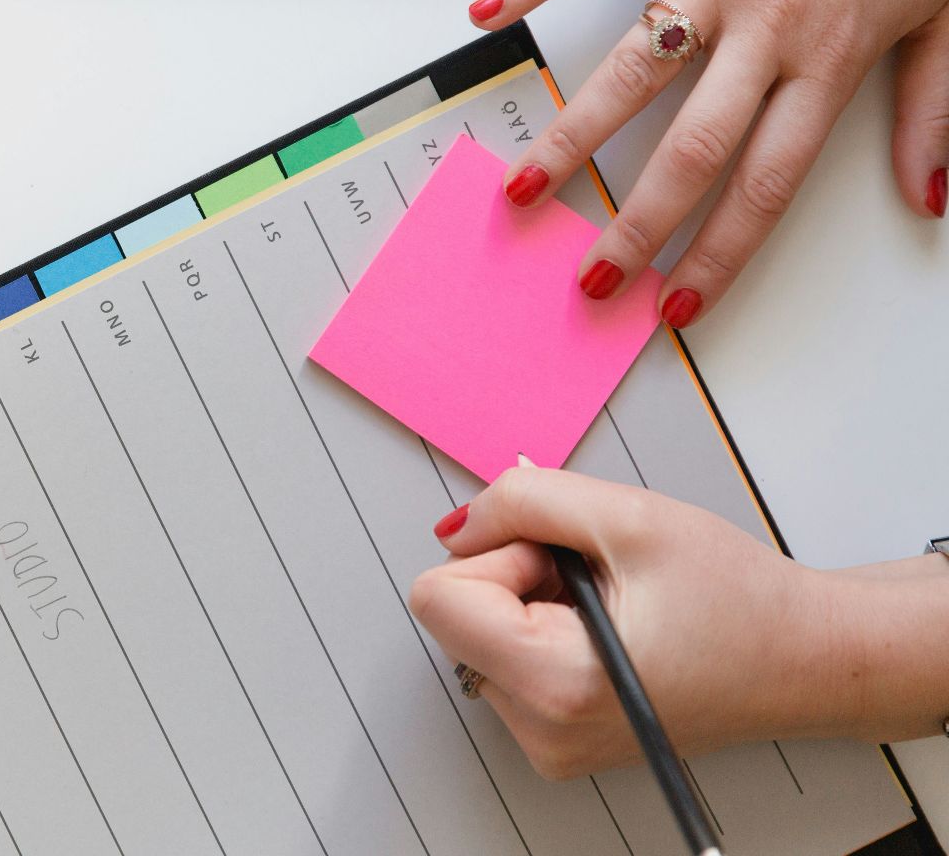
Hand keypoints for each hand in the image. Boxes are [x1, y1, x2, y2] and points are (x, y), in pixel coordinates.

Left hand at [410, 469, 856, 779]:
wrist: (808, 660)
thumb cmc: (740, 599)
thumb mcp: (629, 516)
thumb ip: (523, 502)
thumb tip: (457, 524)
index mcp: (556, 685)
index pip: (438, 598)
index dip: (498, 555)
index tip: (565, 560)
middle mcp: (541, 730)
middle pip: (454, 615)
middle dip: (517, 577)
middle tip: (601, 581)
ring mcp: (546, 743)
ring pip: (478, 633)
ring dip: (533, 602)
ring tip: (616, 608)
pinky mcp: (554, 739)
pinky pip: (506, 659)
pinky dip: (545, 630)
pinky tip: (611, 631)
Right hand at [468, 0, 948, 327]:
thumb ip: (935, 109)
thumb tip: (928, 195)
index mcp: (830, 54)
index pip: (766, 180)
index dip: (720, 253)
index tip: (678, 303)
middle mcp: (767, 22)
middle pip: (689, 149)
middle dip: (633, 227)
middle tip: (590, 276)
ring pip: (631, 72)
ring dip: (571, 139)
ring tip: (525, 187)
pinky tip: (486, 15)